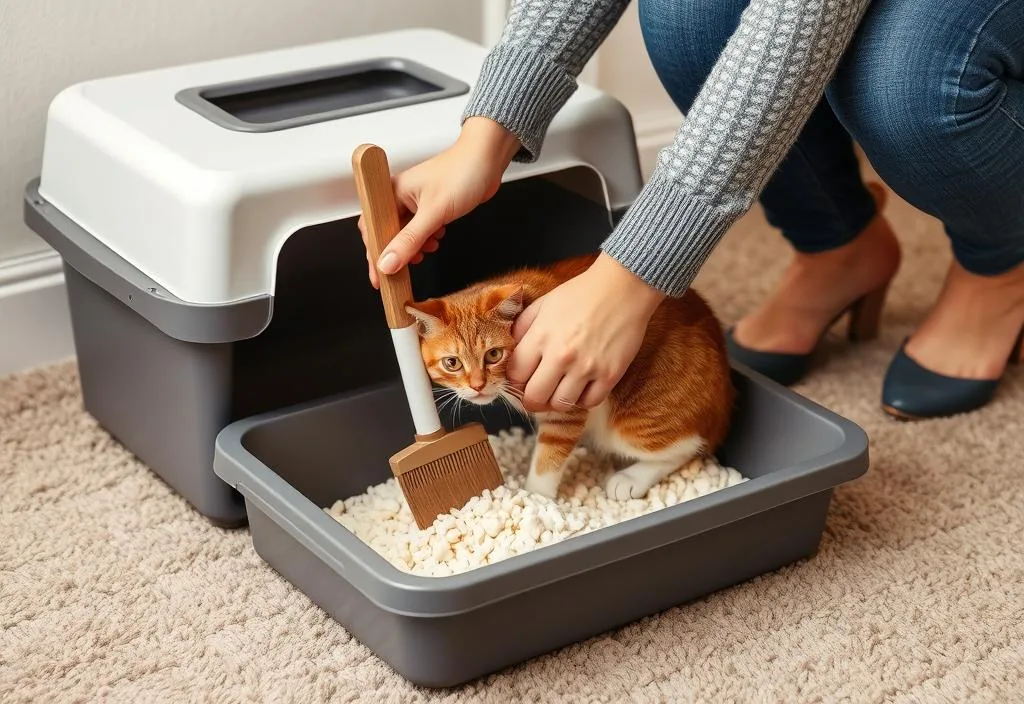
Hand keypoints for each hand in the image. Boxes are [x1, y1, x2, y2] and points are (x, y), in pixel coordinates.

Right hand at [358, 117, 520, 287]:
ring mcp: (416, 201)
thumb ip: (410, 240)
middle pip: (388, 233)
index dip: (373, 255)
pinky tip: (437, 239)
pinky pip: (421, 229)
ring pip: (406, 233)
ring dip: (415, 246)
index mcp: (392, 191)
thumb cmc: (462, 173)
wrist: (488, 159)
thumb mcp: (434, 213)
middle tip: (402, 273)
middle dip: (397, 253)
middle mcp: (400, 196)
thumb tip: (388, 263)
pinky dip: (427, 238)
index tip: (378, 277)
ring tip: (426, 251)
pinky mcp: (431, 206)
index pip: (372, 228)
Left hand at [507, 253, 665, 412]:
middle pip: (535, 397)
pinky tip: (582, 387)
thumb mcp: (544, 303)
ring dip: (557, 400)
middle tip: (537, 393)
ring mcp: (587, 367)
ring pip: (561, 404)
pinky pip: (590, 403)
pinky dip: (583, 399)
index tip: (522, 379)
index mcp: (541, 336)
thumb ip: (522, 327)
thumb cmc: (582, 293)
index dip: (515, 380)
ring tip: (560, 389)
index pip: (515, 375)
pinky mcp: (610, 375)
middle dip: (531, 398)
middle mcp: (561, 355)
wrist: (623, 287)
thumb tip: (509, 351)